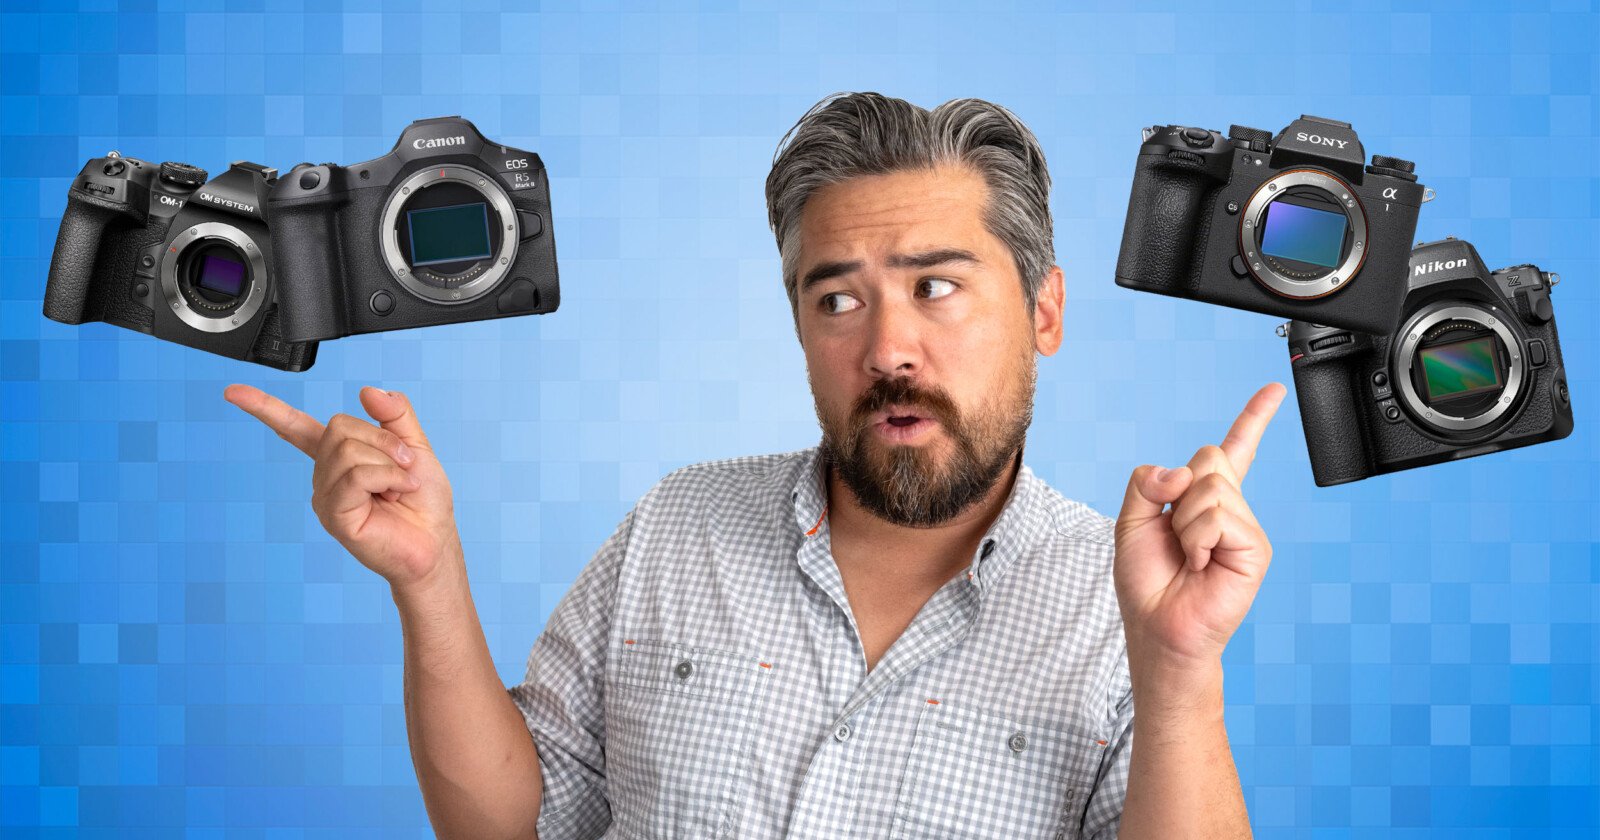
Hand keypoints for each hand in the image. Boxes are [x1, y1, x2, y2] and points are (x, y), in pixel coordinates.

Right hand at [224, 384, 461, 592]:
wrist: (434, 542)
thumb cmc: (423, 500)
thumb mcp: (414, 445)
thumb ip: (394, 414)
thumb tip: (367, 390)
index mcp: (339, 456)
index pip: (295, 427)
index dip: (265, 407)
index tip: (233, 392)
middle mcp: (325, 475)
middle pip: (338, 426)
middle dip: (382, 439)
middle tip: (406, 464)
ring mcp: (326, 496)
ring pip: (348, 450)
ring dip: (389, 462)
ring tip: (401, 486)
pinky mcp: (334, 516)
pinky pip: (356, 477)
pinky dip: (387, 477)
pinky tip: (396, 493)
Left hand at [1114, 383, 1285, 678]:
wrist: (1159, 628)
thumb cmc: (1147, 581)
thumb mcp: (1130, 521)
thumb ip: (1146, 484)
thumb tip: (1182, 472)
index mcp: (1203, 498)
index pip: (1232, 449)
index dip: (1254, 418)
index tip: (1274, 390)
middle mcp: (1230, 508)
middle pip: (1208, 457)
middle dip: (1178, 492)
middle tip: (1176, 535)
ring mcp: (1244, 526)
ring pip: (1210, 487)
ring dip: (1184, 523)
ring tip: (1188, 556)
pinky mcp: (1254, 547)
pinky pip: (1219, 517)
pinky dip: (1197, 540)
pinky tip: (1200, 565)